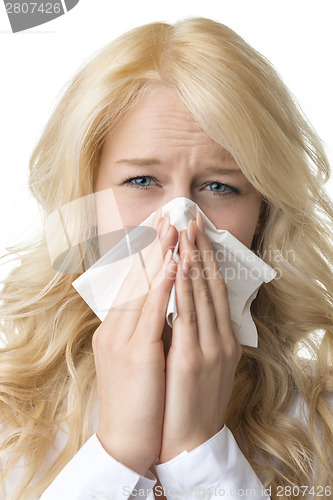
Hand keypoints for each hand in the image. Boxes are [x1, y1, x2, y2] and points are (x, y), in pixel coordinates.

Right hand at [92, 211, 177, 474]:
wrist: (128, 439)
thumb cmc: (139, 398)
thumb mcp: (138, 358)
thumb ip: (148, 329)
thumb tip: (167, 304)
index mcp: (116, 328)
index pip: (131, 281)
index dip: (146, 252)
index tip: (159, 228)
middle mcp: (115, 327)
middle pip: (135, 275)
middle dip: (153, 243)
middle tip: (166, 213)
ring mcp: (123, 338)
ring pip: (143, 286)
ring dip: (160, 254)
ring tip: (173, 226)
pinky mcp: (136, 352)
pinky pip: (152, 311)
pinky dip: (162, 284)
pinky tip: (173, 263)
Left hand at [159, 213, 241, 461]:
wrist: (189, 441)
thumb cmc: (189, 400)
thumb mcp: (199, 361)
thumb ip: (195, 333)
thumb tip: (182, 305)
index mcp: (222, 338)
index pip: (214, 290)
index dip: (205, 259)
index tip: (195, 234)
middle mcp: (220, 339)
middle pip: (210, 285)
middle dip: (199, 250)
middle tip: (191, 219)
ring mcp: (209, 348)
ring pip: (201, 294)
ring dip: (192, 260)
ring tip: (185, 232)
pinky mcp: (192, 360)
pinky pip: (187, 316)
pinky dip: (183, 288)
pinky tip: (178, 267)